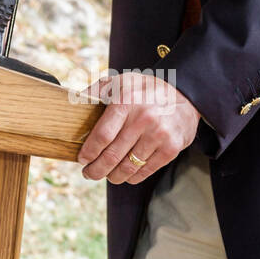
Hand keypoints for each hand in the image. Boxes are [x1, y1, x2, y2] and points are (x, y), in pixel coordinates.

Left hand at [76, 72, 201, 184]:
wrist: (185, 95)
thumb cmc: (145, 89)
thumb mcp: (120, 81)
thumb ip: (96, 91)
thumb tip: (74, 103)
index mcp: (125, 101)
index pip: (102, 135)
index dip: (89, 152)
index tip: (81, 159)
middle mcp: (142, 119)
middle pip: (112, 155)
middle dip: (96, 169)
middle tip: (88, 173)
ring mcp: (158, 135)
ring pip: (128, 166)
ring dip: (113, 176)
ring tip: (105, 175)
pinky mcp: (171, 148)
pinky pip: (146, 170)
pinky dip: (132, 177)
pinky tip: (124, 175)